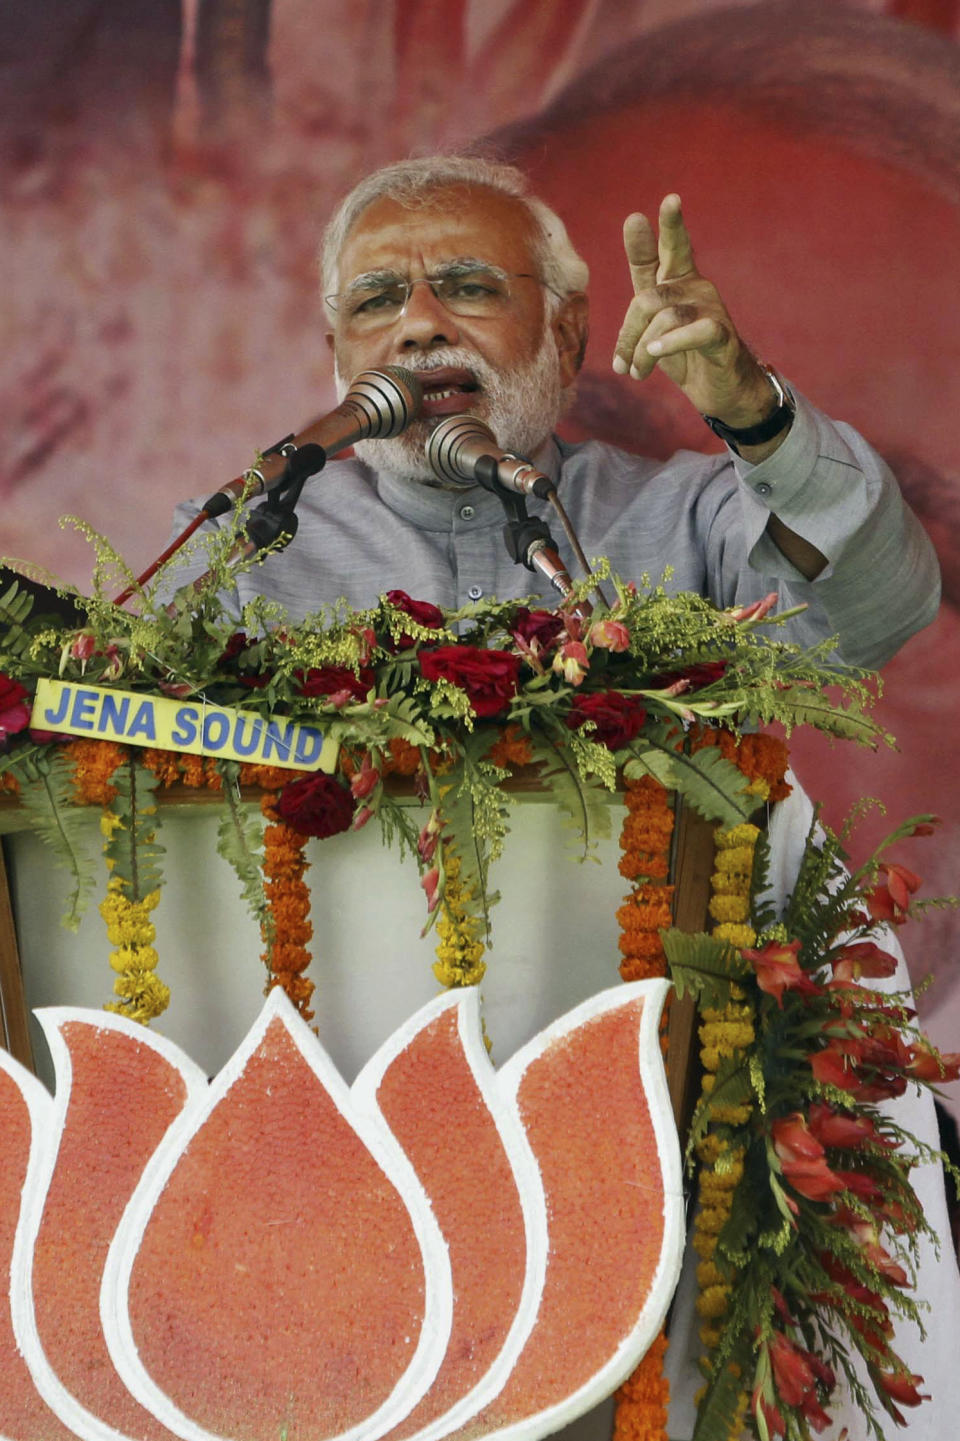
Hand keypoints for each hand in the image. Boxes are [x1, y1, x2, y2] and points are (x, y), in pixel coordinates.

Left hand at [613, 195, 772, 426]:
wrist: (718, 389)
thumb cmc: (683, 351)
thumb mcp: (653, 315)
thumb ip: (642, 274)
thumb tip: (633, 217)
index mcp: (679, 280)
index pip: (673, 246)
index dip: (671, 224)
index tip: (671, 199)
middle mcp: (697, 287)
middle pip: (650, 297)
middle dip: (629, 333)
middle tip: (621, 364)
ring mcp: (712, 309)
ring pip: (664, 318)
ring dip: (642, 351)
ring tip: (636, 373)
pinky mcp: (721, 335)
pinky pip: (694, 332)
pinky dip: (669, 344)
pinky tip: (654, 354)